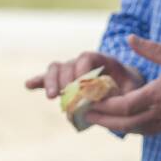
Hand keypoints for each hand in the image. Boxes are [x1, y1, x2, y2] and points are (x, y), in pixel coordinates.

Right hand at [24, 51, 143, 98]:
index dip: (82, 71)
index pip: (86, 58)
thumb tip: (107, 102)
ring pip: (55, 69)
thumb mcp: (131, 89)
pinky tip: (28, 85)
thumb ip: (122, 93)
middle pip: (67, 64)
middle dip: (63, 79)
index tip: (81, 87)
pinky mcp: (63, 82)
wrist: (125, 87)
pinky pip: (48, 78)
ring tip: (50, 96)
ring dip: (49, 81)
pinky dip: (38, 81)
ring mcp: (71, 71)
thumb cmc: (130, 88)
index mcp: (101, 59)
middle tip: (62, 94)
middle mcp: (82, 62)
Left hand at [83, 35, 160, 134]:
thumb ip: (151, 48)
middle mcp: (158, 115)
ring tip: (94, 118)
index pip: (126, 106)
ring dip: (111, 125)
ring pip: (131, 130)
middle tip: (83, 113)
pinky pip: (140, 131)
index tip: (89, 101)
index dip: (105, 106)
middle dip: (101, 119)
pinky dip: (124, 127)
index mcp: (159, 96)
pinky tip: (115, 121)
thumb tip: (129, 38)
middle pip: (123, 123)